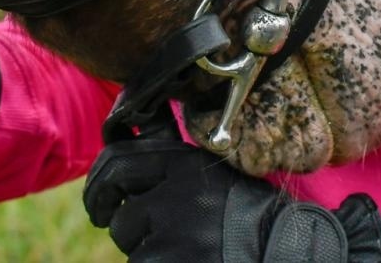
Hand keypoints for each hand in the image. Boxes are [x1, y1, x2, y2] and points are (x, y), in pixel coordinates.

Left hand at [83, 121, 380, 261]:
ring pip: (125, 230)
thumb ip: (174, 156)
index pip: (121, 156)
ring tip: (174, 242)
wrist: (281, 251)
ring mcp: (170, 229)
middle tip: (100, 214)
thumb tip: (129, 129)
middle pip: (113, 185)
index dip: (101, 172)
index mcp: (186, 163)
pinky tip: (181, 257)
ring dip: (137, 238)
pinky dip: (153, 261)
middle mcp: (175, 190)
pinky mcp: (164, 261)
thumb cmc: (249, 214)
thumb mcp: (214, 174)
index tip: (102, 187)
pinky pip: (140, 261)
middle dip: (99, 200)